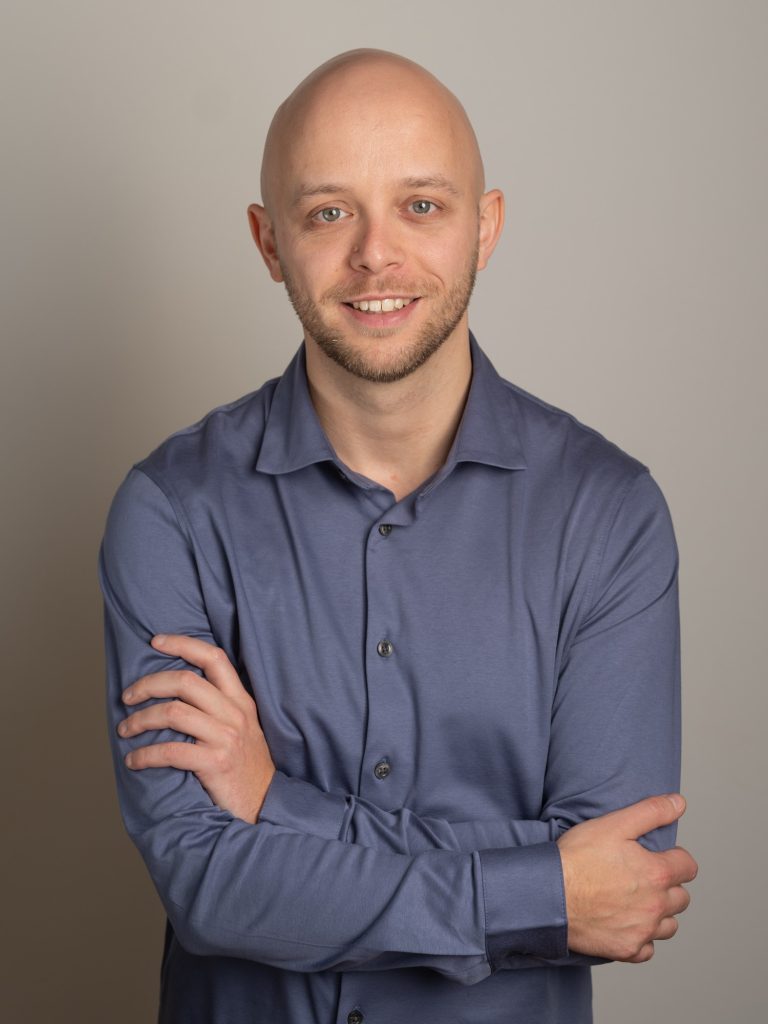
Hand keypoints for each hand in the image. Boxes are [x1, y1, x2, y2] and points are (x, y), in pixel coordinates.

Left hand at [118, 634, 275, 822]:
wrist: (264, 804)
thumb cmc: (244, 766)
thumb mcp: (242, 727)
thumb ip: (218, 707)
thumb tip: (175, 692)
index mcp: (240, 700)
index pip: (213, 657)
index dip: (183, 644)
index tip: (156, 641)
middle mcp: (235, 713)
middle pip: (185, 681)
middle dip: (148, 684)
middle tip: (128, 697)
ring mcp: (226, 738)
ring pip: (173, 713)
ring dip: (140, 720)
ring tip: (125, 730)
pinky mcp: (216, 764)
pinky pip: (171, 751)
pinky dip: (145, 754)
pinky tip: (134, 760)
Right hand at [557, 794, 696, 962]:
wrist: (549, 893)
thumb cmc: (577, 857)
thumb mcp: (614, 823)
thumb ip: (651, 812)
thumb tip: (679, 803)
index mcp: (657, 873)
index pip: (688, 866)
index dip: (674, 858)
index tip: (657, 857)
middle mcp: (656, 905)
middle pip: (682, 898)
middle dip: (668, 886)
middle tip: (642, 877)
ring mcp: (642, 930)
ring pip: (669, 925)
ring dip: (660, 914)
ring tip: (636, 901)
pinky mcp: (627, 949)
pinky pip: (648, 949)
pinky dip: (642, 937)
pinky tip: (626, 923)